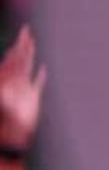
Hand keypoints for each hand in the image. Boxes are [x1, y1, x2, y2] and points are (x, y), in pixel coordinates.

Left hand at [0, 28, 43, 148]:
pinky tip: (43, 69)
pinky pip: (38, 85)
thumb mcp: (4, 107)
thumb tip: (3, 91)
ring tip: (31, 42)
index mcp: (10, 82)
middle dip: (23, 45)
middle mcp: (16, 84)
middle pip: (20, 60)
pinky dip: (40, 77)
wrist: (12, 139)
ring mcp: (25, 91)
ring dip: (30, 55)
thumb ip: (5, 98)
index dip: (18, 48)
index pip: (15, 61)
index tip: (24, 35)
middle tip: (26, 30)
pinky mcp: (33, 101)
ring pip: (28, 68)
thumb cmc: (7, 125)